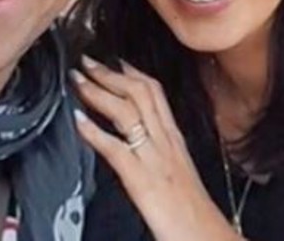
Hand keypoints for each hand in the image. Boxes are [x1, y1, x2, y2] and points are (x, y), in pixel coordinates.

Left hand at [72, 56, 241, 240]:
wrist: (206, 238)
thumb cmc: (192, 210)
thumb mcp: (178, 169)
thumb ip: (160, 149)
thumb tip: (138, 138)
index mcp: (173, 138)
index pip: (155, 92)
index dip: (132, 72)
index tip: (115, 60)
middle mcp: (164, 141)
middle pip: (138, 94)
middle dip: (110, 74)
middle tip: (87, 61)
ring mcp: (152, 158)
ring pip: (126, 112)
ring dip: (98, 92)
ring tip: (77, 80)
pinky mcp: (141, 179)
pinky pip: (115, 148)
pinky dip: (94, 131)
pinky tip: (78, 120)